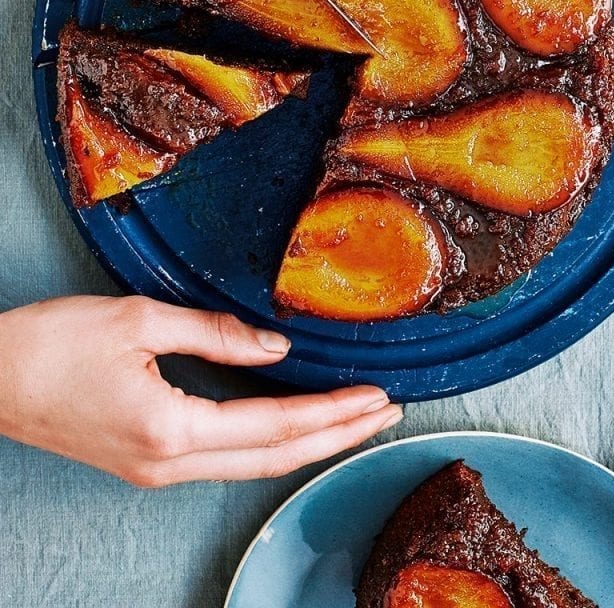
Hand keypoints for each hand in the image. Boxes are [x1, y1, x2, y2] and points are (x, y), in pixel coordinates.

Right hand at [0, 295, 401, 485]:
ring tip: (352, 419)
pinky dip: (270, 443)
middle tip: (384, 414)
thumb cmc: (50, 345)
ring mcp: (155, 471)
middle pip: (274, 457)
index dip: (331, 412)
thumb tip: (275, 345)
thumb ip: (214, 334)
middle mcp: (168, 464)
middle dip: (336, 435)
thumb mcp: (138, 320)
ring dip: (308, 441)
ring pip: (252, 464)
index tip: (374, 397)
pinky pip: (225, 459)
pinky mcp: (145, 463)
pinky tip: (292, 425)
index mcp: (170, 428)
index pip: (275, 425)